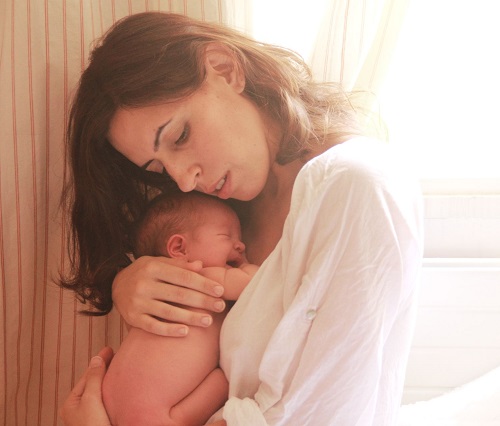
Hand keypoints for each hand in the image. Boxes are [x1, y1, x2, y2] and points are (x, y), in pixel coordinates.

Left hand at [59, 347, 113, 425]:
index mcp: (72, 403)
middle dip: (104, 368)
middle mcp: (80, 409)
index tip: (110, 348)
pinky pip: (107, 399)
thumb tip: (96, 358)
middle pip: (93, 382)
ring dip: (110, 378)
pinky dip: (113, 389)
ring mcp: (90, 415)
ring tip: (119, 366)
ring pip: (100, 391)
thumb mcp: (91, 399)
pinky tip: (121, 385)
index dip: (99, 361)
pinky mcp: (101, 420)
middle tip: (116, 353)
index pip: (87, 375)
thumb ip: (93, 378)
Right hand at [112, 256, 226, 335]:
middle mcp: (144, 284)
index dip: (203, 284)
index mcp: (154, 267)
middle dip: (202, 301)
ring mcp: (138, 302)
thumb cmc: (145, 272)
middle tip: (221, 307)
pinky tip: (185, 332)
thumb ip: (180, 265)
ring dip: (190, 317)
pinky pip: (153, 326)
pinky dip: (169, 330)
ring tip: (208, 321)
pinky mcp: (133, 318)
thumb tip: (201, 265)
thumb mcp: (159, 262)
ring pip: (168, 311)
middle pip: (179, 294)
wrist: (115, 284)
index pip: (184, 277)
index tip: (220, 290)